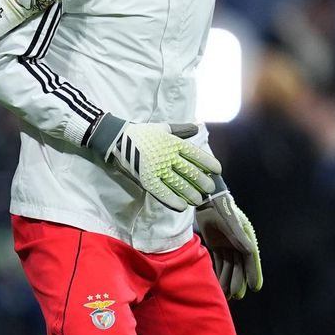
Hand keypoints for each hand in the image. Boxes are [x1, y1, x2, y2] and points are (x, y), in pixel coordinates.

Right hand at [91, 117, 220, 211]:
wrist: (117, 139)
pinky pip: (162, 192)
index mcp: (173, 142)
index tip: (217, 171)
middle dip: (202, 182)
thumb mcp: (163, 128)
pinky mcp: (146, 179)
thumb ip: (181, 130)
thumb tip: (197, 128)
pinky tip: (182, 206)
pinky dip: (173, 200)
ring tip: (198, 200)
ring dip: (191, 194)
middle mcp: (167, 155)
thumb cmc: (142, 133)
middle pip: (190, 171)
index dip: (208, 163)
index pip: (196, 154)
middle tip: (209, 189)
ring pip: (179, 184)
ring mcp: (157, 168)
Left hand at [196, 177, 262, 298]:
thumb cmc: (221, 207)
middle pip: (240, 265)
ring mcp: (228, 245)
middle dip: (238, 280)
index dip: (253, 273)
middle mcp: (239, 243)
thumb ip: (238, 236)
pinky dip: (219, 273)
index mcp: (245, 237)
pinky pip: (220, 262)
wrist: (207, 199)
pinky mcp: (217, 245)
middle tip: (237, 296)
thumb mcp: (230, 222)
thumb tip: (250, 251)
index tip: (255, 287)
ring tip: (227, 295)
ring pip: (230, 266)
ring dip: (228, 279)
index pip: (250, 259)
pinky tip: (218, 284)